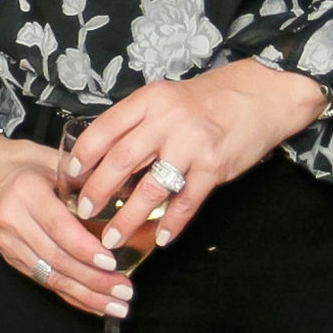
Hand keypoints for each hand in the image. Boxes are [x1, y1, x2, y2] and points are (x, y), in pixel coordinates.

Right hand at [0, 125, 132, 318]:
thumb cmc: (14, 161)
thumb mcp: (47, 156)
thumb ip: (81, 174)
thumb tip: (122, 190)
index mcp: (25, 193)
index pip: (58, 227)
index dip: (85, 248)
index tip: (111, 262)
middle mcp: (14, 222)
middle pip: (57, 259)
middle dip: (93, 280)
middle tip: (123, 292)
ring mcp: (10, 244)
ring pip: (51, 276)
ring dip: (85, 294)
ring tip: (116, 305)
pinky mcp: (10, 257)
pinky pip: (43, 280)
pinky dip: (70, 295)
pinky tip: (93, 303)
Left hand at [66, 60, 325, 251]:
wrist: (262, 94)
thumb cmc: (209, 99)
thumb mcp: (167, 98)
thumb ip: (139, 123)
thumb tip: (105, 157)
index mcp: (150, 99)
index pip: (105, 128)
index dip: (84, 155)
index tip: (71, 177)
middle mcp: (168, 119)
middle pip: (121, 160)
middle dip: (98, 191)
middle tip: (85, 212)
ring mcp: (192, 144)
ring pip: (151, 187)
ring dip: (129, 217)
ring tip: (113, 237)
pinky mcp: (215, 166)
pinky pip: (187, 201)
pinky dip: (172, 223)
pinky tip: (161, 238)